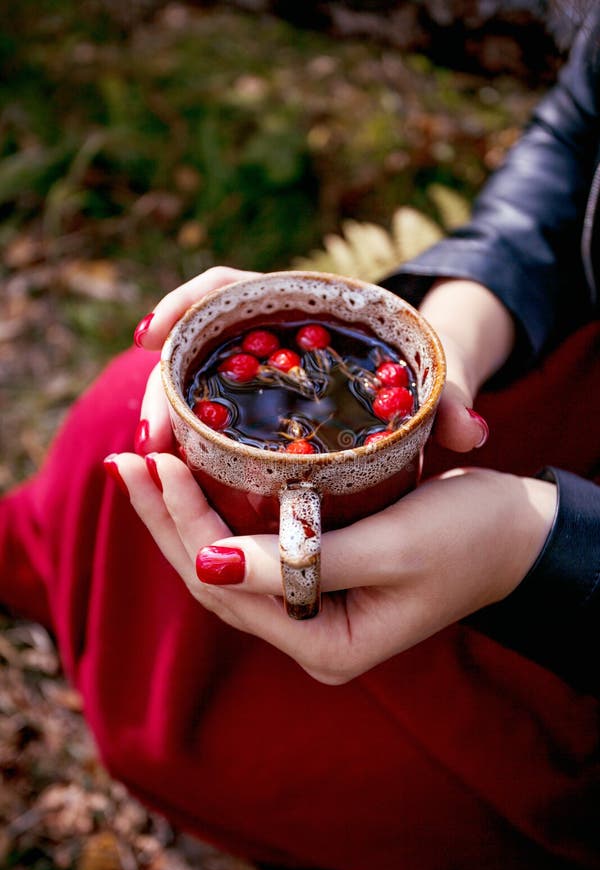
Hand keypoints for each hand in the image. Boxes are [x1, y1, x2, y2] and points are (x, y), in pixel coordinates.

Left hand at [112, 452, 555, 684]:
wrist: (520, 535)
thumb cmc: (469, 540)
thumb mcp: (390, 550)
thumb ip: (299, 563)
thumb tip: (204, 564)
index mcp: (325, 646)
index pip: (230, 586)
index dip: (184, 524)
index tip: (153, 462)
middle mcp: (309, 637)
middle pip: (214, 580)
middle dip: (166, 519)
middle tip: (126, 459)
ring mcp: (312, 610)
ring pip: (226, 564)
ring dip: (183, 515)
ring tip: (144, 466)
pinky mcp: (317, 578)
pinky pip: (250, 549)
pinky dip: (218, 512)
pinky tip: (193, 481)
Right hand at [132, 269, 515, 455]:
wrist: (427, 379)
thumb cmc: (426, 366)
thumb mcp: (437, 375)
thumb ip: (451, 397)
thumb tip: (470, 434)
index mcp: (307, 303)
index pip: (230, 285)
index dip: (185, 304)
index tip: (152, 338)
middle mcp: (271, 333)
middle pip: (198, 342)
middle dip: (164, 384)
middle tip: (152, 437)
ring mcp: (259, 369)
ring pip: (196, 381)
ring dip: (167, 416)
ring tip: (157, 462)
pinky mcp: (258, 404)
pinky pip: (211, 412)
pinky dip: (189, 435)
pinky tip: (177, 468)